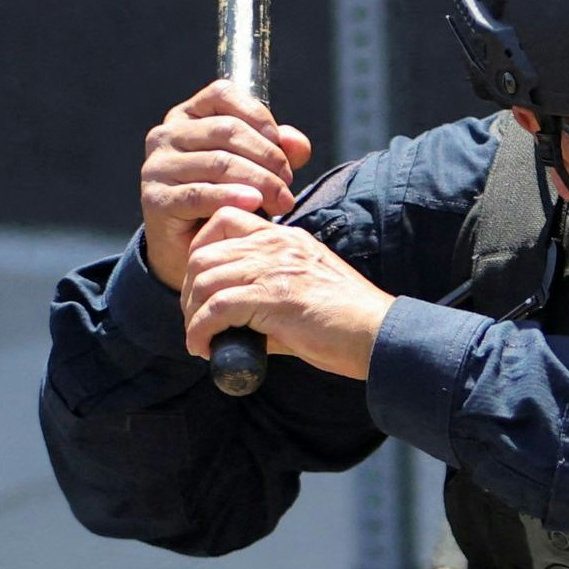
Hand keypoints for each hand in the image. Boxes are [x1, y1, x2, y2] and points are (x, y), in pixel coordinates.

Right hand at [139, 81, 312, 293]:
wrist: (192, 247)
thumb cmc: (226, 200)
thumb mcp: (257, 169)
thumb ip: (279, 151)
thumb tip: (296, 142)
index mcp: (190, 116)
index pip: (223, 94)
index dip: (258, 116)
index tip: (282, 145)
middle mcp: (167, 134)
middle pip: (226, 130)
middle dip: (267, 156)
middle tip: (288, 182)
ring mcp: (158, 166)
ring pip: (218, 162)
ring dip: (259, 181)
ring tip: (281, 200)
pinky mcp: (156, 198)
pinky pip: (200, 194)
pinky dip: (231, 197)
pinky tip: (254, 204)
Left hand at [178, 208, 392, 381]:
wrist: (379, 335)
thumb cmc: (349, 322)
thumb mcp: (307, 290)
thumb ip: (269, 293)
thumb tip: (234, 324)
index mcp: (286, 238)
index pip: (224, 221)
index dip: (200, 251)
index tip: (201, 284)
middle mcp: (276, 245)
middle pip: (203, 253)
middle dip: (189, 290)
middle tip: (195, 319)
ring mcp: (273, 269)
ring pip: (204, 280)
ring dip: (192, 314)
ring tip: (199, 338)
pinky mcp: (272, 298)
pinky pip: (215, 309)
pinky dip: (200, 331)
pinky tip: (205, 348)